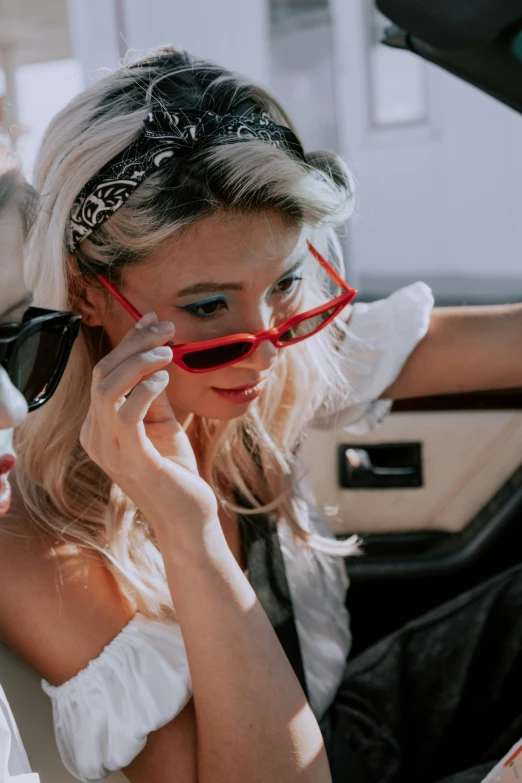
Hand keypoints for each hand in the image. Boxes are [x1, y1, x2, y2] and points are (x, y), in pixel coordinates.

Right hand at [80, 312, 218, 530]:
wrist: (188, 517)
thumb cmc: (175, 471)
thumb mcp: (161, 422)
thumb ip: (153, 390)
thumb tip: (156, 349)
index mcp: (98, 426)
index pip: (104, 373)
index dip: (127, 342)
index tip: (153, 320)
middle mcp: (95, 437)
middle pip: (103, 374)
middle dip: (134, 344)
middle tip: (166, 328)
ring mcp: (109, 451)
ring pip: (108, 388)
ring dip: (139, 362)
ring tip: (168, 351)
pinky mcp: (131, 461)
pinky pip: (127, 415)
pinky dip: (145, 390)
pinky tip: (164, 378)